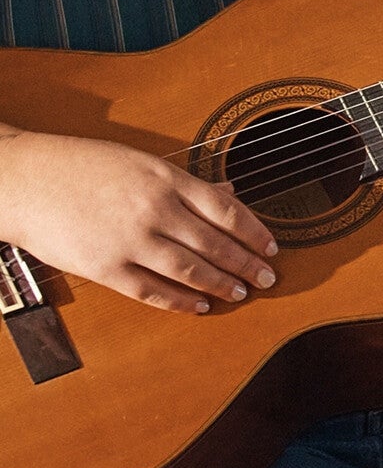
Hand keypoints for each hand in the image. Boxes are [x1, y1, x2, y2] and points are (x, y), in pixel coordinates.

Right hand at [0, 130, 277, 314]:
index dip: (256, 233)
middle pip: (216, 244)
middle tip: (269, 278)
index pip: (227, 210)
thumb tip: (232, 191)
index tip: (272, 247)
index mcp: (166, 179)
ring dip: (222, 285)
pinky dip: (181, 301)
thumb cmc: (81, 166)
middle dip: (247, 264)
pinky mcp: (106, 267)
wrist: (23, 179)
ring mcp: (130, 240)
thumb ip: (188, 182)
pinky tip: (201, 305)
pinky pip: (153, 291)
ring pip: (191, 270)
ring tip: (241, 293)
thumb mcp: (142, 162)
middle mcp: (155, 209)